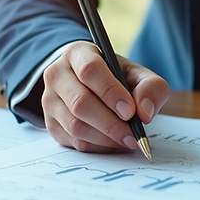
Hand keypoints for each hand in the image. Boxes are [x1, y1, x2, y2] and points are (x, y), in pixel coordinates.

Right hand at [41, 41, 169, 152]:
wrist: (92, 87)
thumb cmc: (116, 79)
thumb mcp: (137, 75)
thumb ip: (150, 88)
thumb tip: (144, 112)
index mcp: (77, 53)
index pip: (89, 70)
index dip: (110, 92)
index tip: (130, 111)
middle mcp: (57, 75)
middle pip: (80, 103)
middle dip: (110, 123)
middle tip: (133, 135)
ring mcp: (50, 101)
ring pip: (75, 126)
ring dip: (105, 138)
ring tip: (127, 139)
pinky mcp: (50, 124)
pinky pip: (73, 141)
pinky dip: (97, 146)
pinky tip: (112, 142)